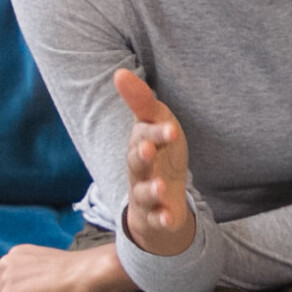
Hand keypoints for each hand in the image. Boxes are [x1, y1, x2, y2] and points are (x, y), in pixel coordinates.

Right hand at [113, 68, 193, 257]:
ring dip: (151, 189)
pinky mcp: (155, 215)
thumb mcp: (157, 125)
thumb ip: (142, 102)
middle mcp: (139, 169)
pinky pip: (156, 218)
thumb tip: (119, 73)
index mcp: (141, 145)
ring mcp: (146, 194)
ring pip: (144, 192)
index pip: (144, 136)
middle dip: (142, 156)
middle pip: (137, 163)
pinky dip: (161, 218)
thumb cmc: (160, 156)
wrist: (161, 199)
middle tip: (149, 150)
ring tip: (161, 187)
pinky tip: (168, 217)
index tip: (171, 129)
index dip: (156, 133)